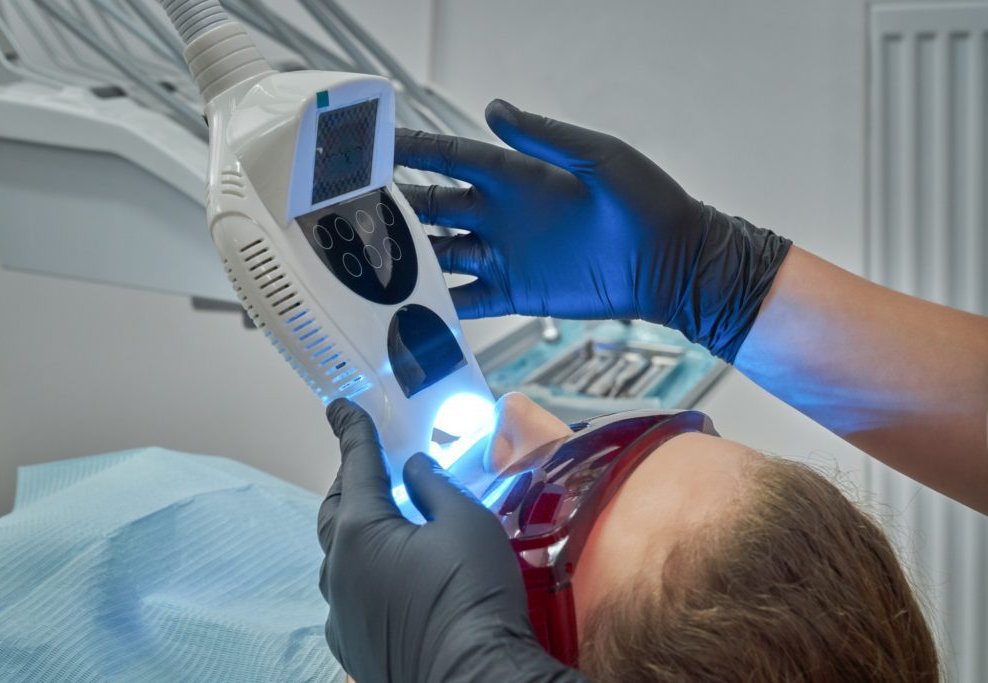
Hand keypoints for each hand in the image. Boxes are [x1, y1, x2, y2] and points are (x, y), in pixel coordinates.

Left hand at [318, 399, 584, 682]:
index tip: (339, 406)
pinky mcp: (353, 647)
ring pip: (337, 557)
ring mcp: (341, 614)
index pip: (356, 465)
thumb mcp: (465, 522)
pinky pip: (348, 597)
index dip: (352, 431)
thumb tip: (414, 468)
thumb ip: (434, 487)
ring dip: (355, 531)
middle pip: (335, 511)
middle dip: (349, 482)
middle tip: (368, 464)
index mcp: (360, 532)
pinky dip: (362, 574)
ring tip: (386, 520)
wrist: (475, 678)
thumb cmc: (472, 594)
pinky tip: (388, 577)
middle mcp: (337, 571)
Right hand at [395, 99, 790, 361]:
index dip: (410, 150)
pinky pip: (468, 299)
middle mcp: (502, 213)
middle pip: (432, 206)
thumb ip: (546, 137)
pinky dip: (440, 306)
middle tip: (349, 209)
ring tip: (364, 262)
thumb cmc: (648, 202)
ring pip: (440, 253)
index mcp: (516, 175)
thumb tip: (494, 108)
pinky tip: (409, 309)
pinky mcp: (517, 293)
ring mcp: (505, 254)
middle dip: (392, 206)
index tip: (371, 145)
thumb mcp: (601, 157)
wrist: (673, 263)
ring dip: (405, 257)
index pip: (450, 158)